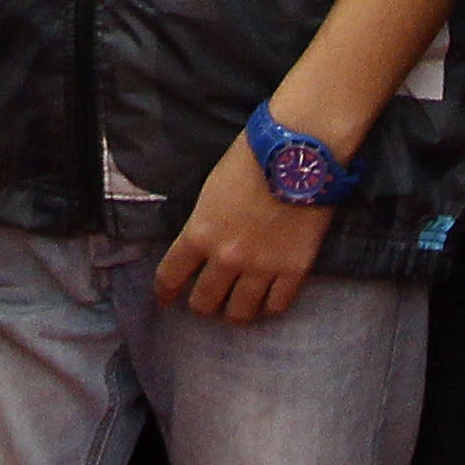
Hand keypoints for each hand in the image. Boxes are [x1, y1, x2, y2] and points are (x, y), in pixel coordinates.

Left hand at [156, 133, 331, 322]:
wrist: (299, 151)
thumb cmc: (251, 158)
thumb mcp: (212, 190)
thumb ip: (204, 223)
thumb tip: (203, 244)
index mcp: (199, 233)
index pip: (170, 277)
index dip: (166, 292)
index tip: (168, 298)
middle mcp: (227, 258)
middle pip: (204, 302)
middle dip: (202, 305)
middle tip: (207, 301)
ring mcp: (262, 267)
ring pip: (240, 312)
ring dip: (234, 312)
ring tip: (237, 306)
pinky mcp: (294, 269)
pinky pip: (277, 305)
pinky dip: (269, 306)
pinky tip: (267, 300)